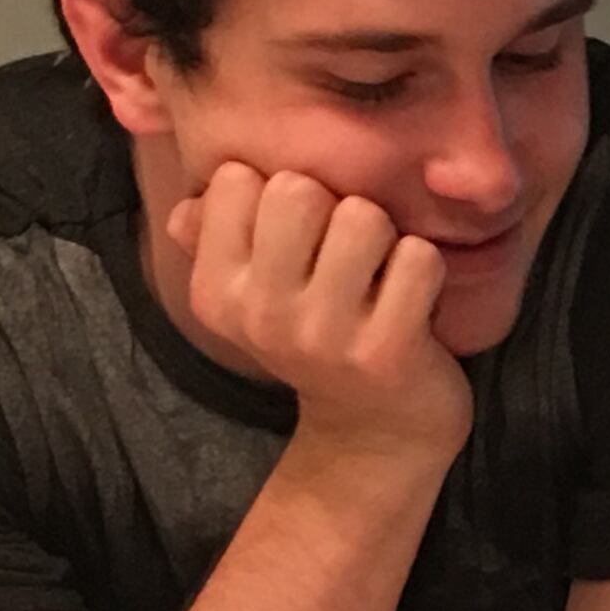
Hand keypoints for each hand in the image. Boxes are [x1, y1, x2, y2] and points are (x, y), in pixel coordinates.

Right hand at [165, 164, 470, 461]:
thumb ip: (214, 240)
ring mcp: (321, 335)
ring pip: (361, 216)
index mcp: (215, 291)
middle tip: (345, 251)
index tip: (296, 233)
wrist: (374, 432)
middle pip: (296, 189)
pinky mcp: (384, 350)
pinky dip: (425, 268)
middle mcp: (258, 313)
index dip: (277, 189)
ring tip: (379, 272)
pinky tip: (413, 299)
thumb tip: (184, 208)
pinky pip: (417, 258)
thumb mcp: (252, 293)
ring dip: (384, 235)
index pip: (235, 178)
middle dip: (333, 204)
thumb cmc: (317, 334)